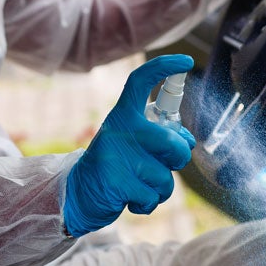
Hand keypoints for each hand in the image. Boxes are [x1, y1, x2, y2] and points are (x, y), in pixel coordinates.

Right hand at [63, 55, 196, 236]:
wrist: (76, 195)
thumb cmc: (114, 165)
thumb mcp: (131, 143)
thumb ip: (159, 137)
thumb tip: (189, 141)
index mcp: (122, 115)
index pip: (140, 81)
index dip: (165, 67)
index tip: (186, 61)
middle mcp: (119, 130)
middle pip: (171, 142)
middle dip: (178, 159)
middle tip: (165, 164)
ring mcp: (116, 156)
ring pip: (165, 177)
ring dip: (159, 188)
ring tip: (138, 185)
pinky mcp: (116, 183)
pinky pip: (153, 197)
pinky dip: (147, 204)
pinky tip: (130, 199)